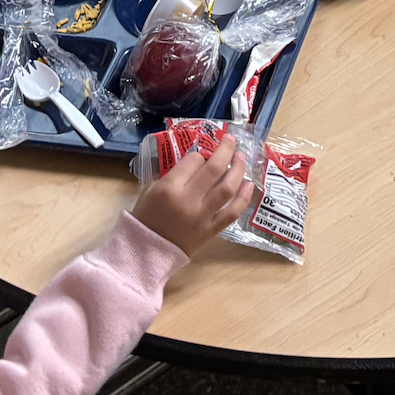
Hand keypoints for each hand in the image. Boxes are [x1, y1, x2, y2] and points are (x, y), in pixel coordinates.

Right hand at [133, 135, 255, 255]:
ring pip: (227, 188)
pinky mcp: (211, 231)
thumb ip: (173, 175)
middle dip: (225, 150)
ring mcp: (202, 216)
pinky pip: (232, 213)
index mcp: (169, 188)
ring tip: (241, 158)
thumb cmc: (145, 219)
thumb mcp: (150, 190)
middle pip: (214, 169)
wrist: (146, 253)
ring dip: (238, 170)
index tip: (202, 154)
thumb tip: (196, 162)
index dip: (200, 153)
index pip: (193, 160)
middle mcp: (188, 200)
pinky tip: (249, 185)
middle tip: (231, 140)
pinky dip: (243, 198)